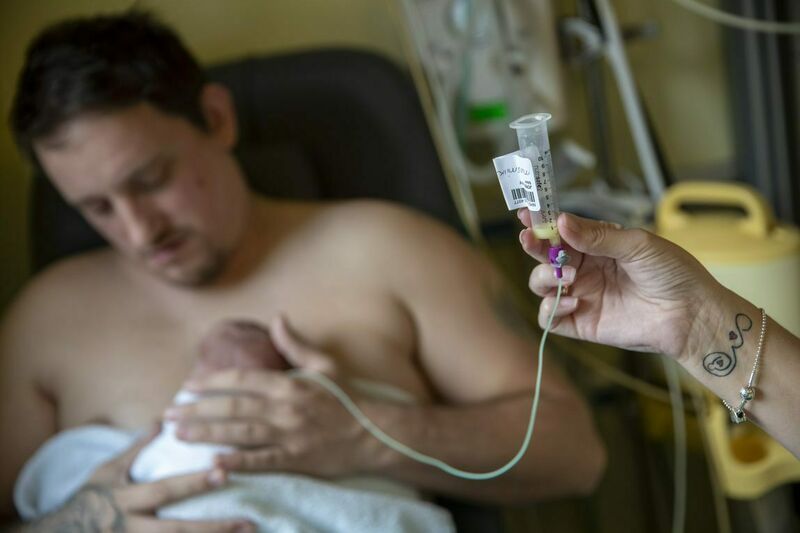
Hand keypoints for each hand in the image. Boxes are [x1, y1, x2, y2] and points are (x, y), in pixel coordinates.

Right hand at [26, 426, 252, 531]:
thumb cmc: (90, 498)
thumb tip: (162, 419)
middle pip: (177, 531)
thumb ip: (137, 448)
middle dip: (212, 528)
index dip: (194, 483)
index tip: (224, 472)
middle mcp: (133, 527)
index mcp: (127, 500)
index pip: (166, 490)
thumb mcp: (108, 471)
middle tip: (247, 522)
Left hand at [168, 316, 372, 475]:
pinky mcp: (295, 459)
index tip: (188, 386)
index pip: (241, 380)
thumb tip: (278, 317)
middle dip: (195, 411)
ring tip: (179, 435)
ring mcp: (289, 436)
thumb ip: (296, 344)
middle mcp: (285, 409)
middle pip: (231, 407)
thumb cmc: (347, 399)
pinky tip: (214, 463)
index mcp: (289, 384)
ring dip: (206, 434)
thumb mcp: (325, 365)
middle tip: (168, 415)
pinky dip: (237, 462)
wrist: (374, 434)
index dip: (211, 382)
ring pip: (239, 433)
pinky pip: (261, 461)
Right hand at [518, 210, 720, 358]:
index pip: (562, 230)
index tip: (527, 214)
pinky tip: (572, 302)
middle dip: (534, 245)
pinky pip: (549, 317)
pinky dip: (551, 308)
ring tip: (569, 277)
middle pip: (544, 255)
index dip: (542, 222)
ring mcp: (581, 295)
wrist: (691, 314)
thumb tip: (562, 221)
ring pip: (540, 283)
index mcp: (597, 245)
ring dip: (544, 277)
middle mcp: (584, 269)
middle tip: (530, 238)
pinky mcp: (582, 323)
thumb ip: (597, 236)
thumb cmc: (673, 273)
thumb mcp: (637, 245)